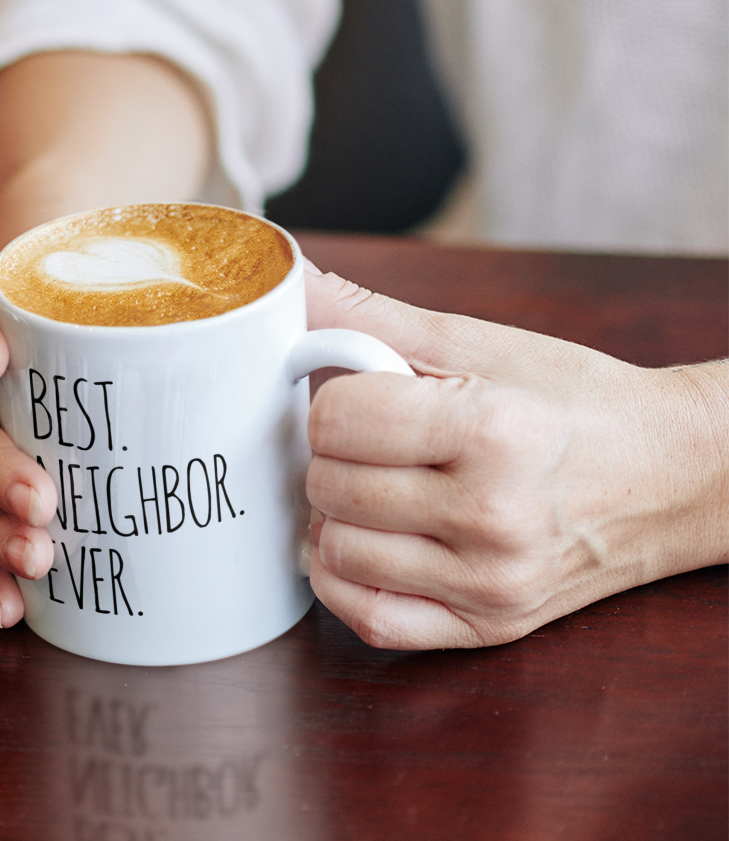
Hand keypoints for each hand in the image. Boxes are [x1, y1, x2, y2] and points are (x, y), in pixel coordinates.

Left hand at [305, 268, 728, 648]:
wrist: (671, 477)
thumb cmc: (573, 404)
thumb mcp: (479, 345)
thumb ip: (369, 318)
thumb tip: (285, 276)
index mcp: (493, 430)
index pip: (334, 422)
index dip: (337, 403)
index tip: (370, 399)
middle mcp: (494, 514)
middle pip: (327, 487)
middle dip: (338, 458)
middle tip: (381, 446)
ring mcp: (491, 579)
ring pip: (335, 552)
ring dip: (339, 518)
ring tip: (382, 491)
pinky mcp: (487, 625)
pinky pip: (369, 619)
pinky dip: (347, 582)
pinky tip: (371, 544)